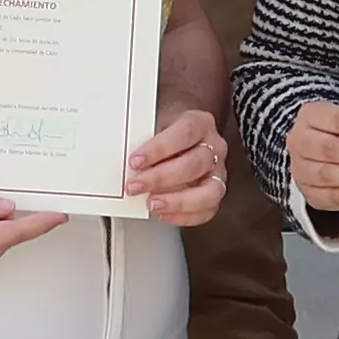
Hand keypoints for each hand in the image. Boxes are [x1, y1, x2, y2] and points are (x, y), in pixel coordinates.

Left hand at [123, 106, 230, 228]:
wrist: (180, 134)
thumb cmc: (166, 129)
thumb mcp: (153, 122)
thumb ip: (141, 138)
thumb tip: (119, 158)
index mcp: (201, 123)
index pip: (185, 133)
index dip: (159, 149)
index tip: (135, 161)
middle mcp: (214, 147)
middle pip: (194, 164)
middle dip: (161, 178)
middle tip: (135, 186)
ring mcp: (218, 172)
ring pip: (209, 191)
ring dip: (177, 201)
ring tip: (152, 204)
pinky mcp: (215, 193)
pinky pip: (207, 211)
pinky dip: (184, 216)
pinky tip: (163, 213)